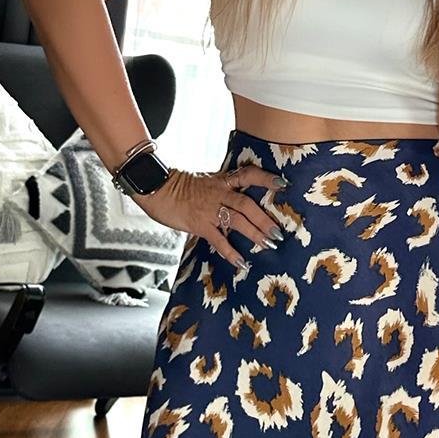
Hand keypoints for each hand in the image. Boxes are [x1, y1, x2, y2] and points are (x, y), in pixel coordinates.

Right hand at [131, 162, 285, 269]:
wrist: (156, 187)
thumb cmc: (179, 186)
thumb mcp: (205, 182)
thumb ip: (222, 190)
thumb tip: (237, 203)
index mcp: (222, 180)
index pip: (248, 175)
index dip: (265, 178)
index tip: (283, 184)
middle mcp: (218, 193)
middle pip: (246, 204)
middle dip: (264, 219)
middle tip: (278, 232)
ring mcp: (209, 208)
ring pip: (237, 220)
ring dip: (254, 233)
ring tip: (268, 245)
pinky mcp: (199, 224)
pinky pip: (218, 240)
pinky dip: (231, 252)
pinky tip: (241, 262)